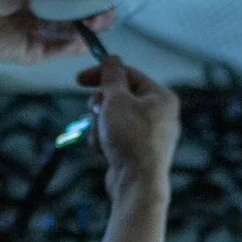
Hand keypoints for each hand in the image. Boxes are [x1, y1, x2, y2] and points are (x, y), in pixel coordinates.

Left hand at [0, 0, 116, 67]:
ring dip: (90, 28)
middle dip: (97, 13)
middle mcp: (50, 15)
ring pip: (75, 33)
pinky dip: (77, 44)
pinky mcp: (38, 51)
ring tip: (99, 20)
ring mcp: (45, 34)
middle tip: (106, 9)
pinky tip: (86, 36)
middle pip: (81, 16)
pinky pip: (63, 49)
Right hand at [77, 54, 178, 200]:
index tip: (80, 79)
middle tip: (96, 113)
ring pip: (113, 118)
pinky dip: (105, 142)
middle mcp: (159, 114)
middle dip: (101, 107)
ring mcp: (149, 135)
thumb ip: (111, 77)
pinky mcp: (137, 151)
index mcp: (161, 97)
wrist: (137, 183)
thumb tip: (111, 58)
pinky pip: (115, 137)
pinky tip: (104, 151)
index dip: (102, 74)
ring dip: (99, 126)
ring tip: (102, 138)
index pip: (128, 74)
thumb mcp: (116, 100)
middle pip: (119, 97)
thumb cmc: (131, 139)